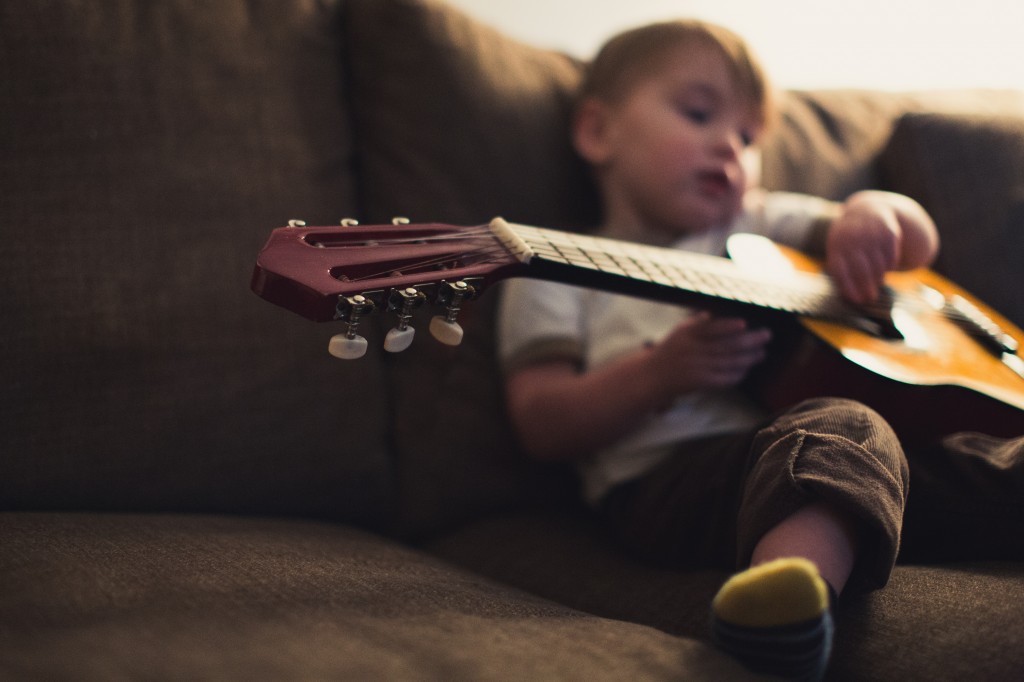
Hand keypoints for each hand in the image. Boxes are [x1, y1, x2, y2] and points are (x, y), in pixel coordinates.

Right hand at [648, 312, 771, 395]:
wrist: (652, 377)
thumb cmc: (668, 352)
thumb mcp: (678, 333)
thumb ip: (696, 323)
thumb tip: (712, 314)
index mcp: (687, 335)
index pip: (710, 329)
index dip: (727, 326)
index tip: (744, 324)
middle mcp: (692, 351)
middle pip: (725, 345)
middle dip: (748, 341)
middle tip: (766, 336)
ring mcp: (697, 368)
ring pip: (728, 362)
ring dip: (748, 358)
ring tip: (761, 353)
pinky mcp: (700, 383)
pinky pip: (723, 379)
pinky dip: (737, 374)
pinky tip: (747, 369)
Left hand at [826, 193, 901, 304]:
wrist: (867, 210)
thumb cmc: (850, 241)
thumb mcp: (840, 251)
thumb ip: (843, 272)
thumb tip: (854, 298)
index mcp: (836, 245)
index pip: (841, 270)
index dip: (849, 287)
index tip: (857, 301)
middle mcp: (853, 238)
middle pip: (861, 268)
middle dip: (866, 286)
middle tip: (870, 298)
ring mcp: (871, 234)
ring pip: (877, 263)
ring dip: (878, 277)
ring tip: (877, 284)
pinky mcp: (889, 232)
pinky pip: (891, 255)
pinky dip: (890, 265)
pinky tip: (887, 269)